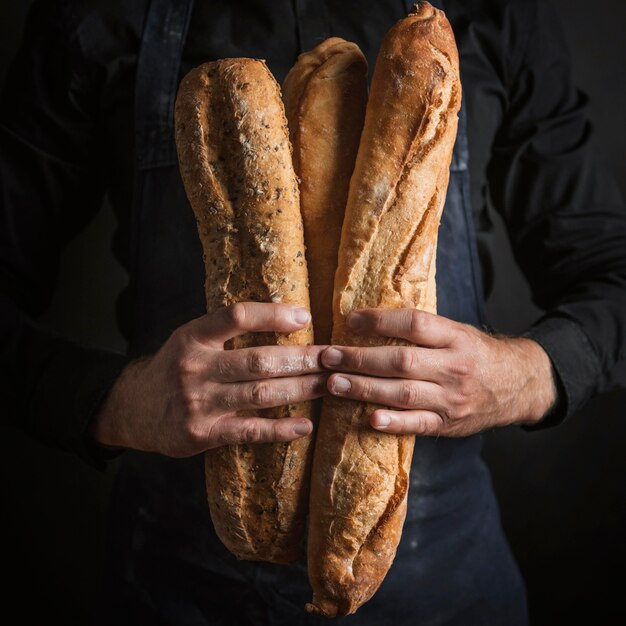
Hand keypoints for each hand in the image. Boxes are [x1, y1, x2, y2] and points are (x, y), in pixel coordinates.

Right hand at [91, 302, 326, 456]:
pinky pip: (249, 432)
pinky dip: (281, 430)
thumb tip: (288, 318)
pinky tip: (306, 426)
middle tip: (334, 358)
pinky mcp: (202, 435)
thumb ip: (227, 330)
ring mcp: (198, 403)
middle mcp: (194, 367)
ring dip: (302, 389)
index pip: (236, 316)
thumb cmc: (175, 367)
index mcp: (193, 336)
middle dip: (304, 359)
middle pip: (259, 361)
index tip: (306, 317)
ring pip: (261, 395)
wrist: (134, 408)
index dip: (273, 314)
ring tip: (330, 384)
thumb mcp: (191, 338)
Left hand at [321, 308, 556, 436]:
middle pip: (402, 361)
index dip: (380, 321)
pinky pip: (419, 424)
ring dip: (364, 389)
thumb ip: (423, 329)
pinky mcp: (449, 424)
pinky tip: (369, 419)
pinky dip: (394, 423)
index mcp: (456, 337)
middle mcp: (454, 367)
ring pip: (404, 394)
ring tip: (333, 383)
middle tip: (328, 356)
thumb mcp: (457, 331)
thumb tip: (369, 320)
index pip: (414, 324)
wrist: (519, 384)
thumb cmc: (476, 353)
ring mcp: (452, 398)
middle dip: (360, 359)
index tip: (350, 320)